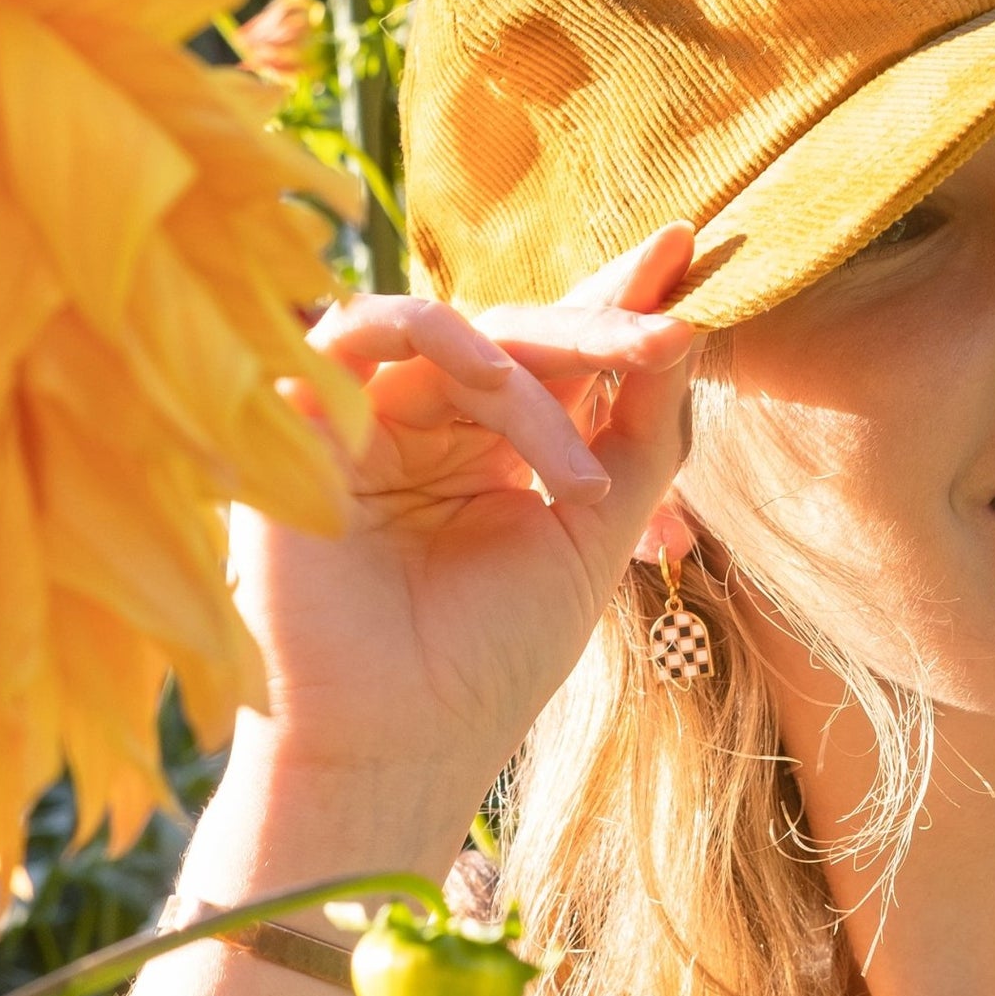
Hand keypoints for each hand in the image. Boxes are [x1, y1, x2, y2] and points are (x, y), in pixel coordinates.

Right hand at [232, 223, 697, 779]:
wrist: (396, 745)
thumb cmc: (489, 660)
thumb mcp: (593, 534)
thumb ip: (642, 432)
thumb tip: (690, 327)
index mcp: (488, 444)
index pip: (556, 349)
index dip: (619, 300)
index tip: (693, 250)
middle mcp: (424, 418)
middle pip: (517, 327)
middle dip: (604, 326)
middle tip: (676, 332)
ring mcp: (362, 412)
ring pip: (461, 329)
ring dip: (538, 383)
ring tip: (582, 481)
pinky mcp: (301, 411)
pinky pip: (375, 329)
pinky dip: (458, 357)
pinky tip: (512, 421)